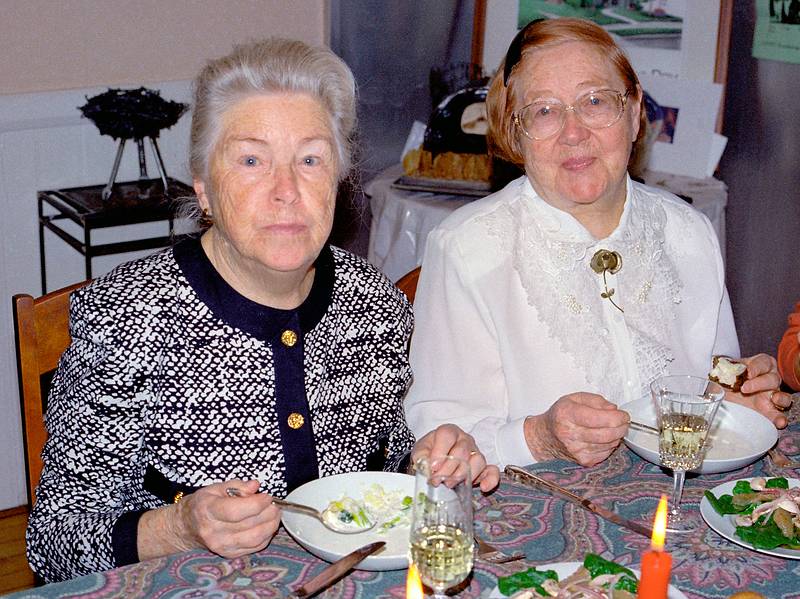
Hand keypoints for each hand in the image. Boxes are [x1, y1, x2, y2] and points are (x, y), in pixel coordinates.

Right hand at [139, 479, 280, 560]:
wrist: (187, 527)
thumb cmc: (203, 504)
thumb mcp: (215, 488)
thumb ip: (237, 485)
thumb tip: (255, 486)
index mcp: (208, 511)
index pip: (236, 511)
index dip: (257, 503)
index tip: (267, 496)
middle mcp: (214, 532)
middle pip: (249, 525)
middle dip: (268, 513)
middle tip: (274, 504)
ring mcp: (222, 546)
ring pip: (255, 539)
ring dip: (271, 525)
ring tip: (275, 514)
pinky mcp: (230, 554)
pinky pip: (255, 547)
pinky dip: (267, 536)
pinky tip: (268, 526)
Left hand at [411, 424, 499, 491]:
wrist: (434, 464)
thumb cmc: (429, 454)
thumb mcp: (420, 453)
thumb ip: (422, 457)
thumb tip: (428, 467)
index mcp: (449, 432)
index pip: (447, 435)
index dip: (440, 452)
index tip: (433, 467)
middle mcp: (464, 440)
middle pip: (462, 451)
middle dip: (448, 469)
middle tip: (437, 481)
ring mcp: (476, 453)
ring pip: (477, 460)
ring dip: (463, 475)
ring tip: (449, 484)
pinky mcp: (483, 468)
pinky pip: (492, 471)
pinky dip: (490, 479)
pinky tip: (483, 487)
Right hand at [523, 392, 629, 466]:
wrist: (545, 437)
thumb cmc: (561, 416)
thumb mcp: (574, 399)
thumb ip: (596, 400)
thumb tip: (614, 410)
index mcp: (567, 414)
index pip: (599, 418)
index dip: (618, 417)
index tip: (624, 415)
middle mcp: (570, 433)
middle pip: (607, 434)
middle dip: (621, 427)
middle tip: (623, 422)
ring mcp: (576, 450)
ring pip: (609, 444)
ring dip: (616, 436)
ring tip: (611, 428)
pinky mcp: (583, 461)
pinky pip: (606, 453)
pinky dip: (609, 445)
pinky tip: (603, 439)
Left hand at [725, 353, 790, 428]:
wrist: (723, 396)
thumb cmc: (725, 381)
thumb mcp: (722, 373)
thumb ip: (722, 371)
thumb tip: (717, 371)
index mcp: (759, 366)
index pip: (763, 363)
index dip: (756, 367)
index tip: (747, 372)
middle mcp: (770, 380)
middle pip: (772, 379)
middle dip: (759, 383)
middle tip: (744, 388)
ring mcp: (772, 396)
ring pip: (783, 396)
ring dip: (780, 398)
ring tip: (774, 399)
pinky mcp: (770, 411)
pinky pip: (780, 414)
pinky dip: (780, 418)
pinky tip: (779, 422)